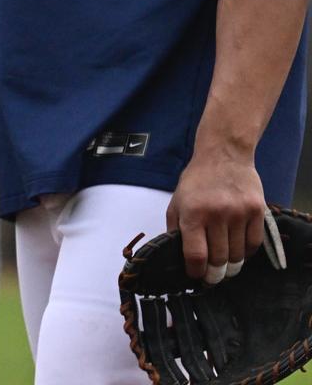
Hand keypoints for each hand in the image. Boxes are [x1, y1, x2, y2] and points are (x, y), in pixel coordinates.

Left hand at [169, 145, 268, 282]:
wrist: (224, 155)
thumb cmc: (197, 180)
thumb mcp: (177, 201)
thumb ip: (176, 228)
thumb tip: (178, 256)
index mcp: (192, 213)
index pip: (196, 255)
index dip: (196, 272)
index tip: (196, 277)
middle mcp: (216, 214)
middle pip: (219, 259)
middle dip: (215, 274)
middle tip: (212, 278)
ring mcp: (239, 213)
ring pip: (238, 255)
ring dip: (231, 266)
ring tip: (225, 267)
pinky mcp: (257, 212)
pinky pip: (253, 244)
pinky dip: (246, 253)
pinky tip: (238, 252)